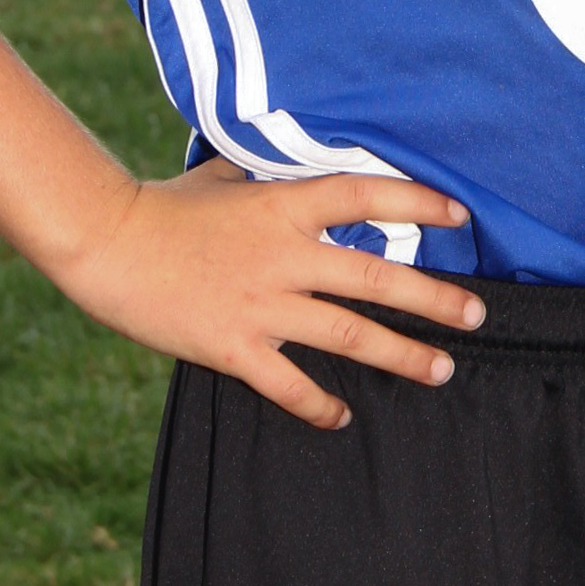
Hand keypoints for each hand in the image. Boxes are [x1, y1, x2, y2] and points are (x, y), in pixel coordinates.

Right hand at [60, 157, 486, 428]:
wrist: (107, 243)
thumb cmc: (166, 207)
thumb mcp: (226, 178)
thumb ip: (270, 181)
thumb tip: (301, 168)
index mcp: (282, 206)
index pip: (364, 196)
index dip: (416, 200)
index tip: (458, 215)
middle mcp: (282, 255)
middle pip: (375, 276)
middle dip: (433, 299)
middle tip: (477, 315)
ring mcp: (260, 303)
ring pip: (348, 333)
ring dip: (400, 354)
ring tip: (441, 368)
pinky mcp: (233, 345)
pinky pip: (288, 383)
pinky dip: (319, 404)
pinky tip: (343, 416)